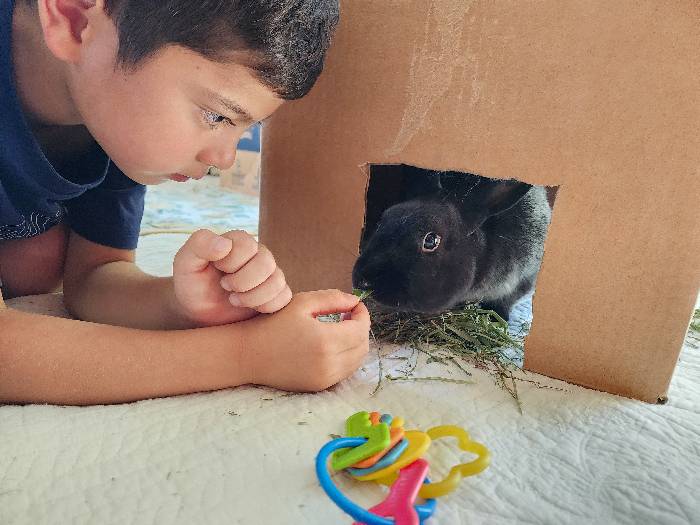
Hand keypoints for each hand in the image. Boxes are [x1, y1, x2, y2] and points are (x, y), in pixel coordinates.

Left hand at [172, 229, 291, 325]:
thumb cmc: (192, 284)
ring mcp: (270, 275)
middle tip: (225, 287)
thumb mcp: (185, 262)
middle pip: (266, 263)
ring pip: (277, 282)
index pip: (248, 245)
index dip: (231, 262)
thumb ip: (199, 245)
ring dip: (252, 297)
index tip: (217, 269)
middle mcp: (258, 254)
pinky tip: (248, 307)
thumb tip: (224, 244)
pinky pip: (284, 298)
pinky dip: (265, 306)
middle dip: (242, 282)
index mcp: (239, 241)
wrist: (199, 312)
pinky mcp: (276, 293)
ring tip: (234, 300)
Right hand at [241, 290, 370, 390]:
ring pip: (356, 361)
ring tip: (341, 329)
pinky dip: (346, 358)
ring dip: (356, 344)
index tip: (355, 305)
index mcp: (326, 340)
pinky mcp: (319, 387)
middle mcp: (329, 363)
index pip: (361, 328)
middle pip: (363, 346)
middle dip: (361, 328)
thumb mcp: (302, 303)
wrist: (247, 355)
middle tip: (349, 315)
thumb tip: (355, 301)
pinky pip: (344, 372)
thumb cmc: (272, 324)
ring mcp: (325, 378)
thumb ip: (332, 299)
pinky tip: (333, 345)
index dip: (363, 314)